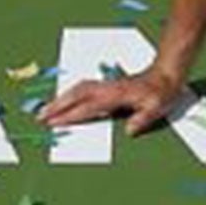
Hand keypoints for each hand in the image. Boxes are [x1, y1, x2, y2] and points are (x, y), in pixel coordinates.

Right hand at [38, 69, 183, 136]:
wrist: (166, 74)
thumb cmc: (162, 92)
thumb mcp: (157, 107)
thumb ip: (143, 119)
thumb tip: (129, 130)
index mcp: (116, 95)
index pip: (88, 107)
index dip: (70, 115)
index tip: (54, 123)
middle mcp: (107, 89)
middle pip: (76, 95)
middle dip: (56, 106)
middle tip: (39, 117)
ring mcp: (106, 86)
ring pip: (77, 90)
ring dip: (61, 99)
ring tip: (46, 110)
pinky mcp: (107, 86)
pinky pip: (83, 89)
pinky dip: (70, 94)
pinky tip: (65, 101)